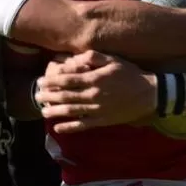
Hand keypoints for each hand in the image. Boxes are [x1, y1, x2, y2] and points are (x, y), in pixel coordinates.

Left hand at [34, 51, 156, 132]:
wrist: (149, 94)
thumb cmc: (130, 74)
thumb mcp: (113, 60)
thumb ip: (93, 57)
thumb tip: (75, 57)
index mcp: (94, 78)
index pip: (67, 80)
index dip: (51, 81)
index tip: (41, 82)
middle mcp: (93, 94)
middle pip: (65, 96)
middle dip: (48, 96)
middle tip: (36, 96)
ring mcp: (97, 109)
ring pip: (71, 111)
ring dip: (54, 111)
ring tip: (43, 111)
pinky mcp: (102, 120)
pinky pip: (83, 125)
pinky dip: (69, 127)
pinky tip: (58, 128)